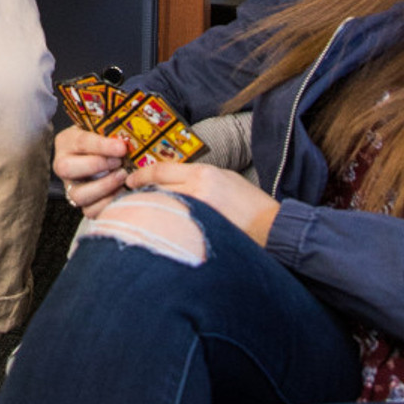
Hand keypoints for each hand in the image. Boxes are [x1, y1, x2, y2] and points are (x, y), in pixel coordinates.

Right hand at [54, 126, 133, 210]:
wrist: (106, 155)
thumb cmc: (106, 138)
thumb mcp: (104, 128)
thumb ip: (112, 129)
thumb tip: (128, 136)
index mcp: (66, 141)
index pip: (80, 141)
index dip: (101, 145)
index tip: (121, 147)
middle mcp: (63, 165)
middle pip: (66, 168)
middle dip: (96, 165)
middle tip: (119, 162)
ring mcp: (71, 186)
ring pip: (77, 194)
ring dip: (103, 187)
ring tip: (122, 177)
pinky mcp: (82, 203)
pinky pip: (90, 211)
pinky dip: (108, 203)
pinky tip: (122, 191)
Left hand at [131, 153, 278, 245]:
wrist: (273, 228)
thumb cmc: (252, 204)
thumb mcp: (226, 179)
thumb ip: (199, 178)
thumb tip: (175, 181)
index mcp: (204, 174)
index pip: (162, 170)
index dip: (141, 175)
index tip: (131, 179)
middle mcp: (197, 191)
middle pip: (156, 189)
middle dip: (141, 193)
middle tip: (131, 198)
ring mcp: (197, 213)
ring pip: (161, 209)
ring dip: (150, 211)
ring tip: (143, 215)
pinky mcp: (199, 232)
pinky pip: (173, 226)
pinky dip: (164, 226)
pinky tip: (160, 230)